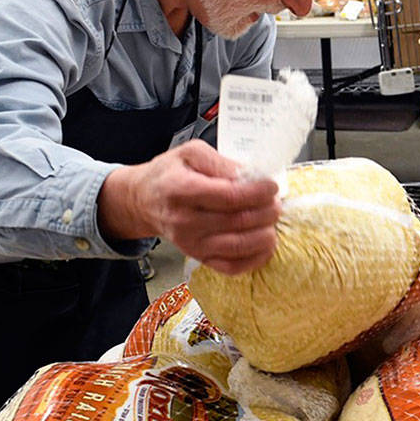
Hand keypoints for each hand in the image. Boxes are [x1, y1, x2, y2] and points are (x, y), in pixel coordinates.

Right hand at [98, 139, 280, 274]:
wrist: (144, 200)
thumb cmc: (170, 174)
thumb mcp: (190, 153)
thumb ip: (221, 162)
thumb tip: (250, 175)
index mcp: (181, 189)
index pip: (229, 196)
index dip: (257, 192)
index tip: (271, 185)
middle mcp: (184, 220)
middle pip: (238, 221)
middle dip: (266, 210)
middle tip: (275, 200)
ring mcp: (191, 243)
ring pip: (239, 246)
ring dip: (265, 233)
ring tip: (271, 218)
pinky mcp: (199, 258)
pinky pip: (232, 267)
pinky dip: (256, 258)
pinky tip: (265, 243)